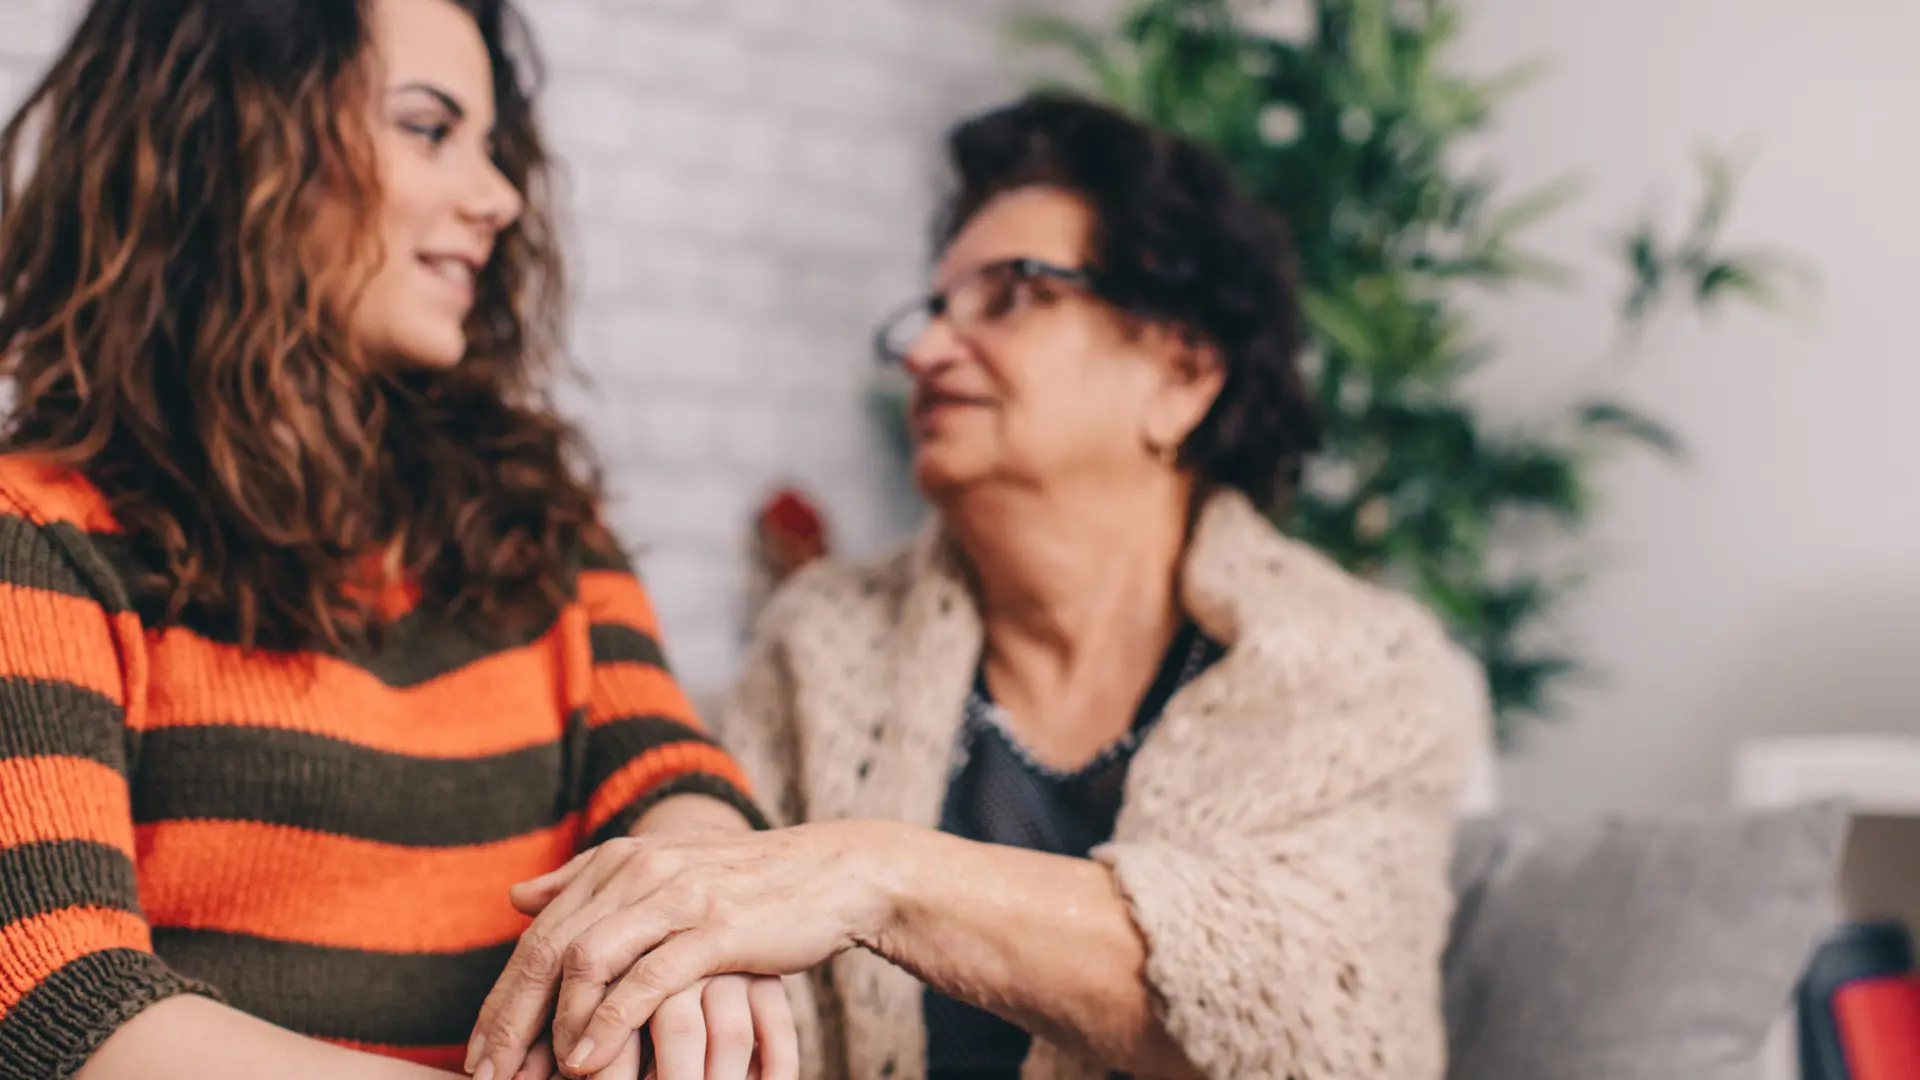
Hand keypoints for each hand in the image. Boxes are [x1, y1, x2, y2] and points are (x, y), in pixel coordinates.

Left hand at [470, 821, 899, 1076]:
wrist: (832, 874)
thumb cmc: (745, 885)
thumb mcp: (663, 873)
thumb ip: (587, 882)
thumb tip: (517, 897)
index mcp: (620, 862)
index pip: (539, 934)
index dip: (503, 997)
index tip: (478, 1053)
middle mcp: (640, 872)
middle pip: (550, 949)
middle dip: (511, 1019)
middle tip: (488, 1074)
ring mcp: (677, 898)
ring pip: (589, 961)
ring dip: (554, 1025)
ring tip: (535, 1076)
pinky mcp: (715, 928)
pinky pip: (647, 979)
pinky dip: (610, 1022)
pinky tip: (588, 1061)